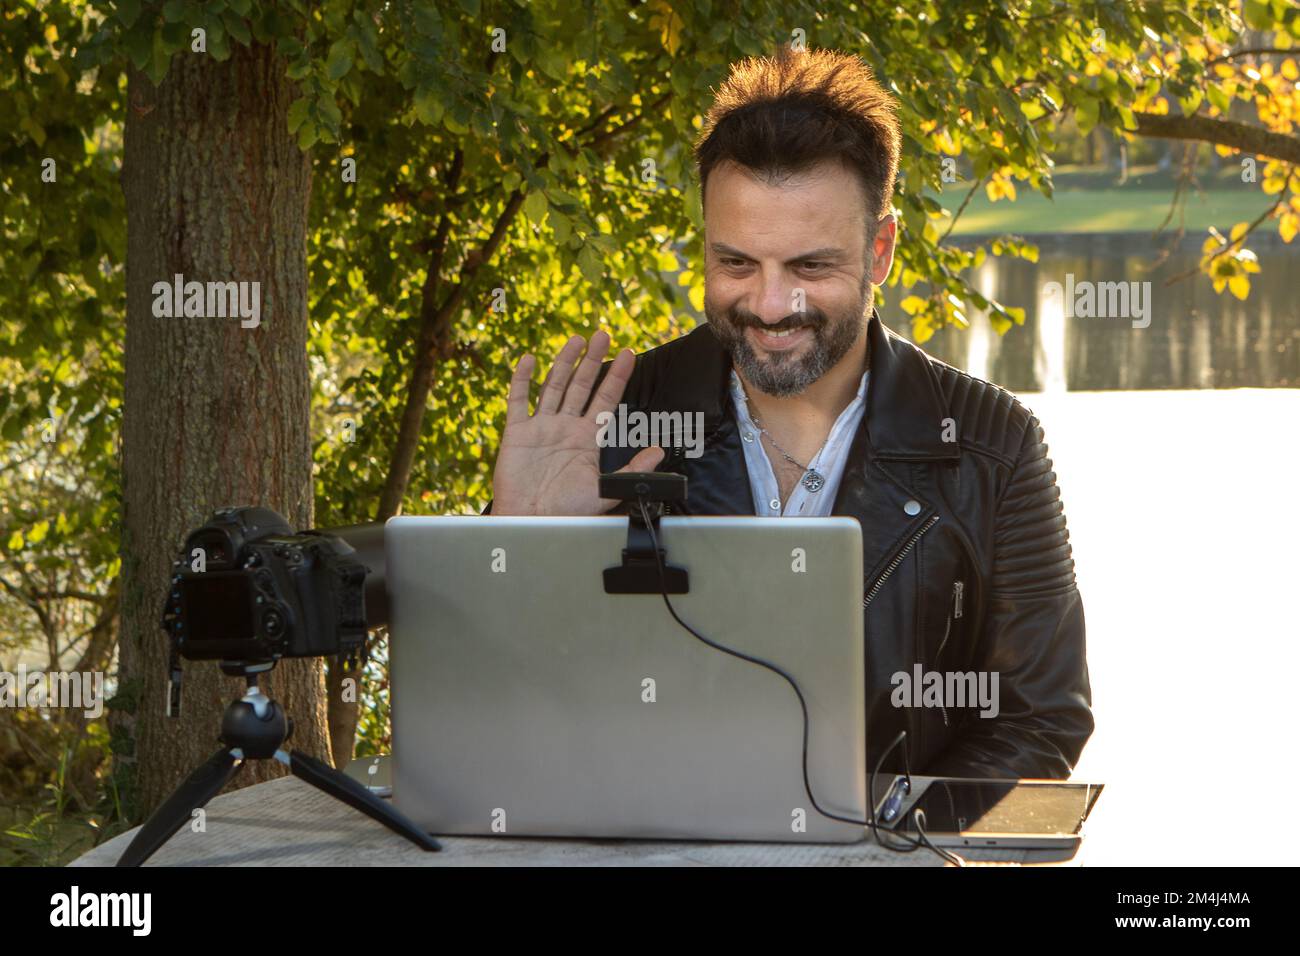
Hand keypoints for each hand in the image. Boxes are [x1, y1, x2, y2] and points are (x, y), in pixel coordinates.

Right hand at [490, 330, 664, 515]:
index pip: (605, 399)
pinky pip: (518, 402)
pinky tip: (528, 360)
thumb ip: (632, 470)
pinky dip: (521, 380)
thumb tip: (659, 451)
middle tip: (603, 334)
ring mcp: (541, 427)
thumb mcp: (607, 490)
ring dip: (564, 363)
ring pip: (554, 387)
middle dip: (593, 360)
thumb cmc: (568, 511)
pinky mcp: (517, 433)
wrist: (533, 522)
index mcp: (586, 438)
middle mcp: (565, 427)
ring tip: (576, 340)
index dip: (617, 377)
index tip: (630, 354)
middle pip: (581, 386)